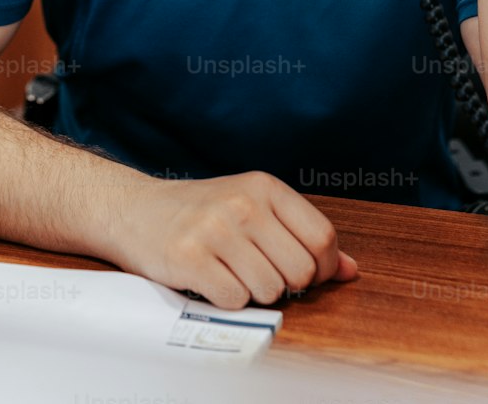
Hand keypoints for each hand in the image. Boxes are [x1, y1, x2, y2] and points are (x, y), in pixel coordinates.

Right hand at [109, 169, 356, 308]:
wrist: (136, 209)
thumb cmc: (201, 212)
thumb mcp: (254, 208)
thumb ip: (302, 235)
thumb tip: (351, 270)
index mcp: (265, 186)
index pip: (323, 238)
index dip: (322, 267)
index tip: (303, 272)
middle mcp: (243, 204)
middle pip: (301, 271)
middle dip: (287, 284)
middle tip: (261, 272)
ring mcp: (216, 229)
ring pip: (270, 291)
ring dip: (254, 293)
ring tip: (232, 271)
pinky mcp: (190, 258)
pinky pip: (235, 300)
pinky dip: (227, 299)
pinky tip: (211, 279)